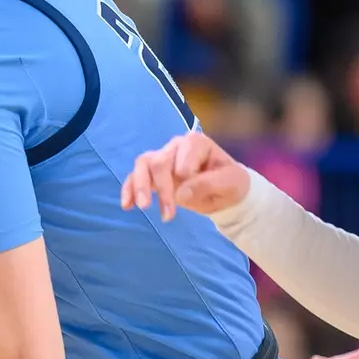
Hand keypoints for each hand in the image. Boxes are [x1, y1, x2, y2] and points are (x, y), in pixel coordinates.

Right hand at [120, 130, 251, 220]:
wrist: (226, 193)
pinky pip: (135, 177)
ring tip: (142, 207)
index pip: (182, 161)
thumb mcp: (230, 183)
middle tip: (168, 215)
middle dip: (161, 189)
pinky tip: (127, 205)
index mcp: (195, 143)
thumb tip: (180, 194)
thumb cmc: (231, 183)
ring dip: (140, 187)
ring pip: (142, 165)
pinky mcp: (154, 174)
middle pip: (159, 162)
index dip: (188, 180)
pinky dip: (129, 189)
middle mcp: (176, 147)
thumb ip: (208, 184)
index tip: (202, 193)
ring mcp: (163, 158)